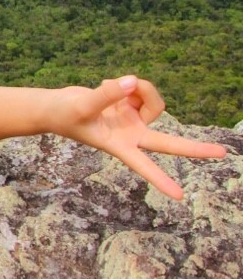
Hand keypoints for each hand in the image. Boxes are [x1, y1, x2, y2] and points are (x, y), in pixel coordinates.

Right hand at [49, 75, 227, 200]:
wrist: (56, 106)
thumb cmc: (63, 114)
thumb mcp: (82, 105)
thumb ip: (107, 94)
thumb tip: (133, 81)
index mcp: (119, 145)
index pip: (143, 165)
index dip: (160, 179)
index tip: (179, 196)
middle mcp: (131, 135)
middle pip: (168, 142)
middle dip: (194, 148)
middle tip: (222, 154)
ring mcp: (132, 120)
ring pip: (153, 102)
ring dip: (140, 89)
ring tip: (115, 84)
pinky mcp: (129, 106)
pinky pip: (140, 90)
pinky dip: (126, 84)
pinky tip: (107, 85)